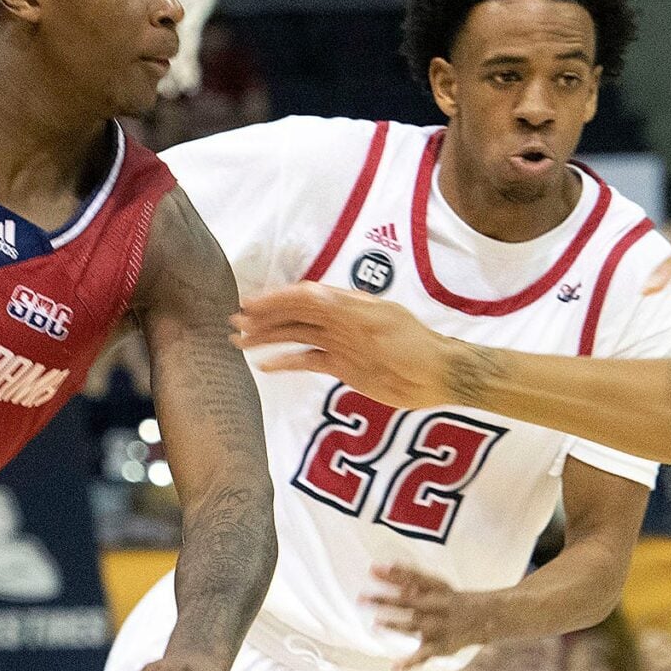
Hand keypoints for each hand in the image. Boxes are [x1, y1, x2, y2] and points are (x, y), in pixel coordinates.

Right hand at [233, 284, 457, 408]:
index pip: (303, 297)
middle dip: (264, 318)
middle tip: (235, 324)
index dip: (276, 299)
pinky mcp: (342, 367)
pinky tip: (266, 366)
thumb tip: (310, 294)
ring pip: (296, 336)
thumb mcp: (380, 322)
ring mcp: (339, 343)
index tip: (248, 304)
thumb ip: (344, 309)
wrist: (436, 376)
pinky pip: (308, 361)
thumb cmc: (412, 345)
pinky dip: (286, 362)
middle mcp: (339, 320)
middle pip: (294, 315)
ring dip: (269, 338)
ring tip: (240, 343)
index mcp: (347, 304)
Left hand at [364, 564, 492, 667]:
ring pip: (415, 625)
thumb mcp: (436, 584)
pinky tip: (394, 669)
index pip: (413, 579)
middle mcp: (438, 606)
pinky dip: (410, 663)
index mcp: (437, 589)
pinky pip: (423, 656)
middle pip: (410, 602)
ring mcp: (439, 627)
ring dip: (395, 624)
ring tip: (375, 624)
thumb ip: (410, 576)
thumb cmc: (451, 598)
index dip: (393, 574)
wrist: (485, 618)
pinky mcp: (440, 646)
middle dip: (385, 600)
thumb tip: (381, 565)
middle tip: (362, 598)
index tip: (372, 568)